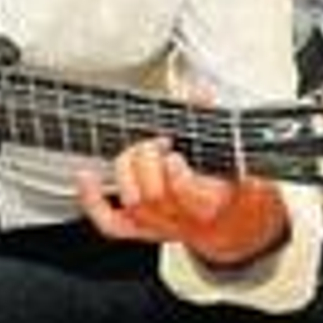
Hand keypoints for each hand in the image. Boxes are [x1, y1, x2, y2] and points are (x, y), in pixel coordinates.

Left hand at [77, 136, 287, 266]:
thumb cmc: (233, 186)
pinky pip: (111, 223)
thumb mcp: (235, 153)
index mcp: (212, 201)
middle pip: (152, 196)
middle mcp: (184, 219)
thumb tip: (200, 92)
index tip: (175, 152)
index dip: (176, 173)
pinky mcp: (143, 230)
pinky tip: (87, 177)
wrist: (235, 226)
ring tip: (140, 151)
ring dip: (128, 170)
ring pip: (132, 204)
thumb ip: (215, 121)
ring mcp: (161, 227)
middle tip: (158, 143)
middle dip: (148, 162)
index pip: (187, 195)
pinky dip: (93, 201)